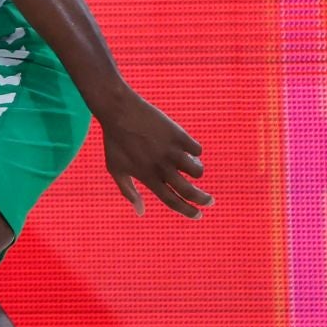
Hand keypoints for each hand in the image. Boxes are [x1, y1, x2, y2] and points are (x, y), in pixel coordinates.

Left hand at [100, 94, 212, 218]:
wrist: (119, 112)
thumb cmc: (116, 142)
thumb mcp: (115, 168)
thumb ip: (128, 191)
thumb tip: (140, 212)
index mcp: (147, 177)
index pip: (171, 201)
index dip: (187, 211)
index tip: (199, 215)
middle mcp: (161, 167)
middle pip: (189, 191)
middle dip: (203, 200)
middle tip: (210, 201)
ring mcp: (171, 151)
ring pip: (197, 170)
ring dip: (197, 171)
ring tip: (191, 165)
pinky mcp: (178, 135)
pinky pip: (197, 150)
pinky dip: (195, 152)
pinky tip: (185, 147)